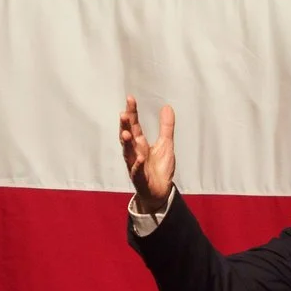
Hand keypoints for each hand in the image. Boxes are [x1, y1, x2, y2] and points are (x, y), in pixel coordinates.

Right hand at [119, 95, 175, 214]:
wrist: (161, 192)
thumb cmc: (159, 168)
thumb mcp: (166, 144)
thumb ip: (166, 126)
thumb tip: (166, 106)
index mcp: (140, 143)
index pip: (134, 125)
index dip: (132, 112)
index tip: (130, 99)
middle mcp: (135, 152)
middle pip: (127, 137)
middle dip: (124, 126)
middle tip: (123, 114)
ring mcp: (135, 165)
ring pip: (128, 153)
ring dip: (127, 143)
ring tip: (127, 133)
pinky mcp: (140, 178)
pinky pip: (137, 171)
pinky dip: (137, 165)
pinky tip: (140, 158)